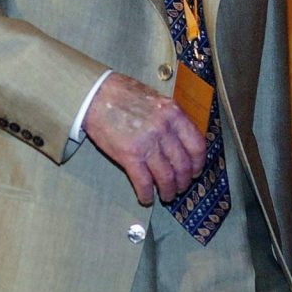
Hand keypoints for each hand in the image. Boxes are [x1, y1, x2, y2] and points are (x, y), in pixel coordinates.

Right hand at [82, 72, 206, 205]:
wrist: (93, 94)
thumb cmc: (121, 93)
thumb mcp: (154, 98)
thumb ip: (169, 117)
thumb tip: (180, 138)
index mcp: (172, 113)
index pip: (197, 145)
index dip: (198, 163)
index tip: (195, 171)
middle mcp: (163, 129)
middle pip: (183, 165)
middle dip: (183, 181)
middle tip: (180, 187)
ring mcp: (147, 143)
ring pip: (166, 177)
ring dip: (168, 190)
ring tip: (166, 195)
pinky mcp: (129, 155)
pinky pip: (144, 182)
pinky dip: (147, 194)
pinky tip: (146, 198)